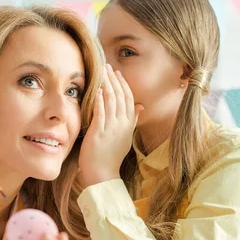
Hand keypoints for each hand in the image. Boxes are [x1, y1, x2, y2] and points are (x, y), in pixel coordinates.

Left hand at [79, 64, 143, 187]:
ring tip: (102, 72)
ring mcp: (111, 128)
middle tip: (108, 66)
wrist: (102, 174)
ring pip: (112, 101)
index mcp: (128, 125)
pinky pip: (101, 112)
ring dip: (107, 84)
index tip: (117, 73)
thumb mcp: (125, 137)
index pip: (129, 99)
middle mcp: (122, 124)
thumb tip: (140, 107)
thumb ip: (132, 120)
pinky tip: (98, 90)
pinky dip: (101, 100)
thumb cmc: (110, 156)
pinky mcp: (99, 132)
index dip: (123, 85)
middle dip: (114, 79)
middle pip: (121, 96)